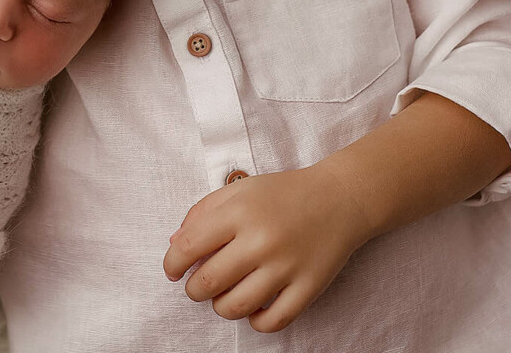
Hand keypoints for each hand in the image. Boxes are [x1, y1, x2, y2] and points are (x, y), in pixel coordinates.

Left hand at [163, 163, 371, 332]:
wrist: (338, 199)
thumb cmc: (283, 194)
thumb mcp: (239, 190)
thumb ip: (202, 212)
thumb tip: (175, 245)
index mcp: (240, 211)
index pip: (189, 245)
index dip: (172, 263)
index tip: (173, 271)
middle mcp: (261, 240)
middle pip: (209, 281)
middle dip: (193, 289)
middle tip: (196, 285)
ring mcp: (286, 267)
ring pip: (236, 307)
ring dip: (220, 306)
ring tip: (224, 294)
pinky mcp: (308, 288)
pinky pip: (272, 322)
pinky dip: (255, 321)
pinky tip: (252, 307)